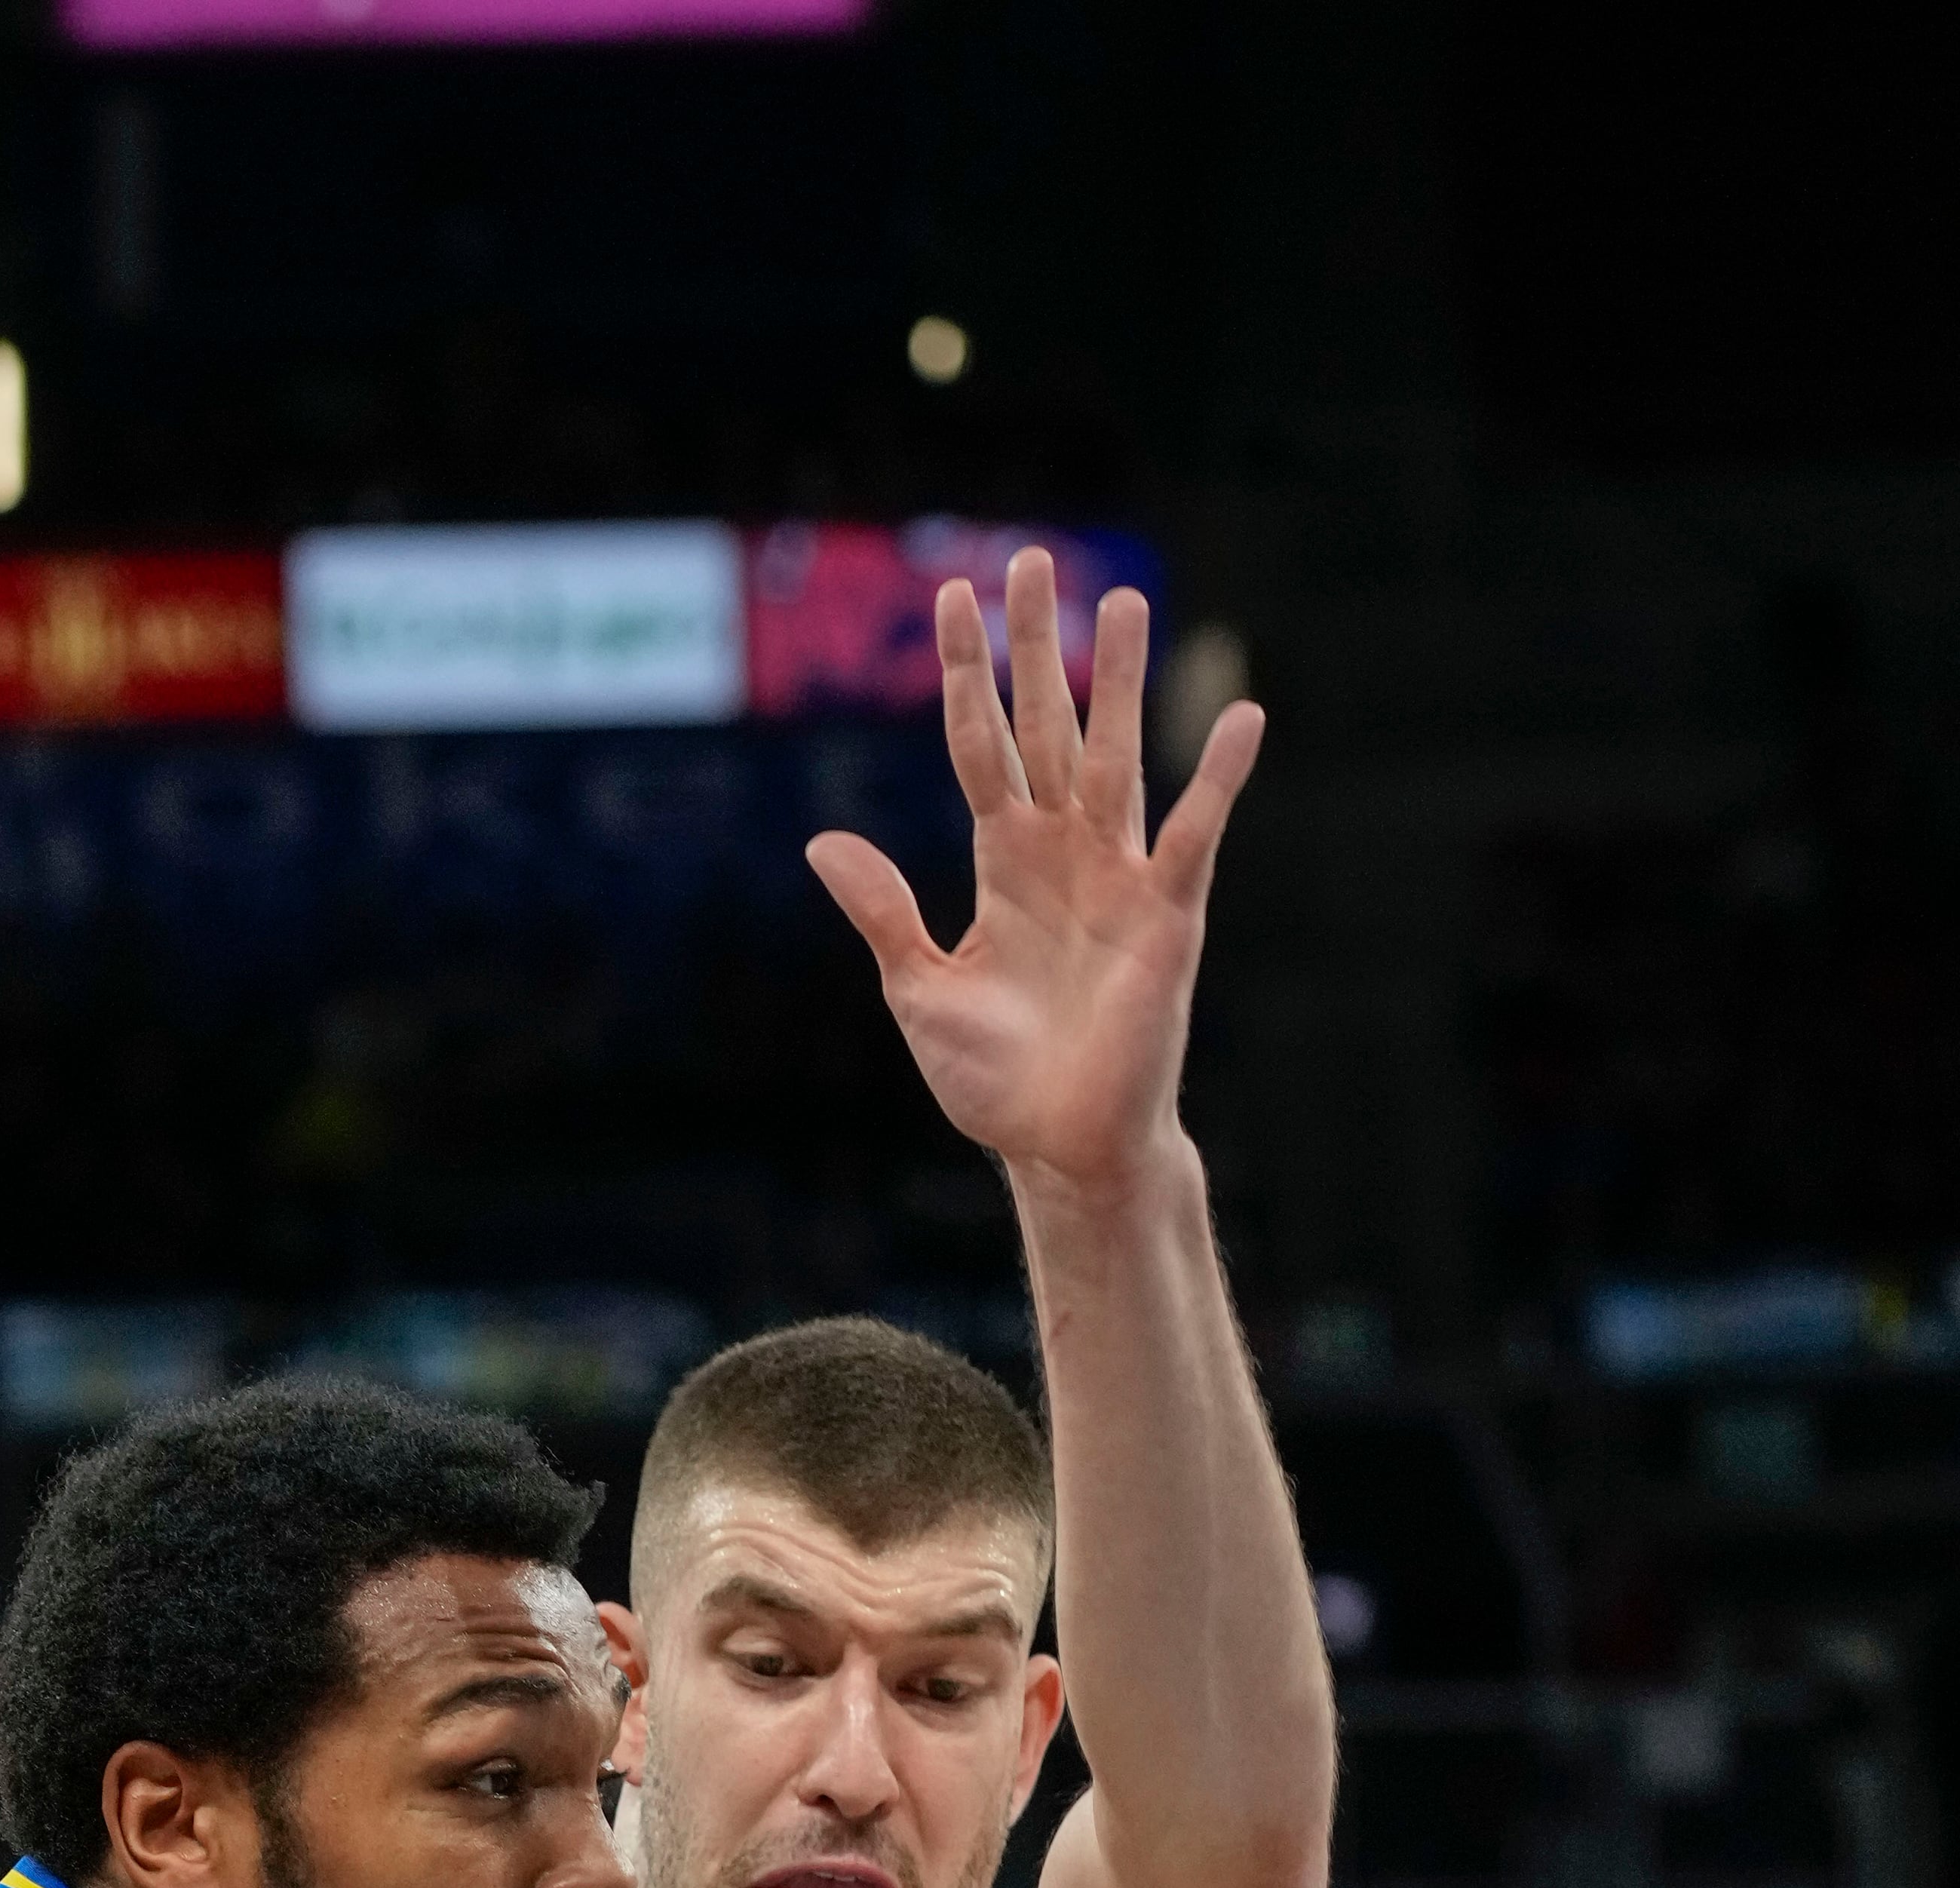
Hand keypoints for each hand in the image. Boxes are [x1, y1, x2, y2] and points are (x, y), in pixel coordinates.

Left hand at [803, 547, 1262, 1205]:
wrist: (1058, 1148)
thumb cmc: (995, 1080)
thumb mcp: (918, 990)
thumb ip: (883, 912)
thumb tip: (823, 842)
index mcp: (1004, 864)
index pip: (981, 746)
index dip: (967, 677)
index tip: (951, 599)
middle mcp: (1063, 852)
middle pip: (1049, 725)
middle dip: (1039, 646)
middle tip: (1032, 560)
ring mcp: (1118, 876)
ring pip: (1116, 756)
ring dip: (1120, 682)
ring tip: (1125, 601)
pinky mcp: (1167, 914)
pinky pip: (1194, 832)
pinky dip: (1219, 777)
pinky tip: (1241, 716)